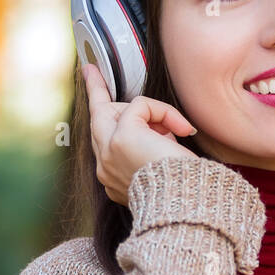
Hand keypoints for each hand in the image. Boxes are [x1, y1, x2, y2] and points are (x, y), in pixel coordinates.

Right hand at [82, 64, 198, 206]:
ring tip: (181, 128)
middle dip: (96, 92)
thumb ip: (147, 149)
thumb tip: (158, 131)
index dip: (98, 121)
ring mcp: (108, 150)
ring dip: (150, 109)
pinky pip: (140, 105)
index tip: (90, 99)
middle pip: (98, 120)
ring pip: (117, 110)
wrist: (184, 202)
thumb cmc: (181, 190)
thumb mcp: (158, 171)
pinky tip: (183, 131)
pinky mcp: (122, 136)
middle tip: (91, 71)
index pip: (102, 144)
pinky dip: (163, 112)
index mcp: (113, 178)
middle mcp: (104, 166)